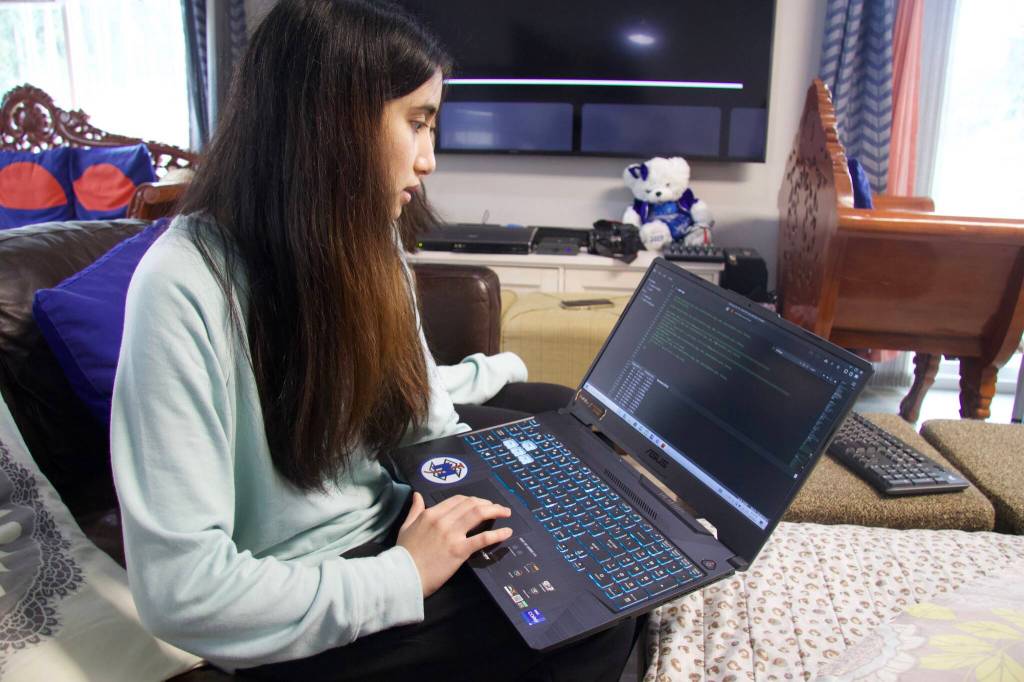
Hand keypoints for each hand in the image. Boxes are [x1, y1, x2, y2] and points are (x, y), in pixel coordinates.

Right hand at [397, 492, 512, 596]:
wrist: (403, 576)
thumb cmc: (404, 553)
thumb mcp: (406, 527)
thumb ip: (414, 510)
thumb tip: (417, 495)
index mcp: (431, 514)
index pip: (457, 500)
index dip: (472, 499)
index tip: (480, 503)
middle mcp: (443, 520)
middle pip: (471, 504)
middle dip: (487, 503)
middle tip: (497, 507)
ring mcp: (452, 534)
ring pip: (478, 514)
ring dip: (495, 510)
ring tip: (505, 513)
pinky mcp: (459, 550)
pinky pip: (482, 538)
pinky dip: (497, 534)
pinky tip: (507, 532)